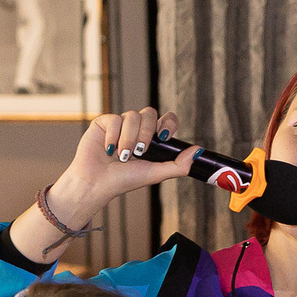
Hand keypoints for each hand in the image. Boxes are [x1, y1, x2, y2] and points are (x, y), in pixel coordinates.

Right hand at [51, 106, 201, 232]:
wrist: (97, 183)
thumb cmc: (124, 180)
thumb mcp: (155, 174)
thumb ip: (178, 165)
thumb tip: (199, 151)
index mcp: (152, 139)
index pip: (167, 119)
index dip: (168, 122)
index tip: (164, 136)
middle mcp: (137, 129)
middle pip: (150, 113)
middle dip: (146, 133)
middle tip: (139, 151)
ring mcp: (120, 124)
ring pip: (132, 115)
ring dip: (128, 138)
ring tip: (122, 156)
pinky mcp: (104, 123)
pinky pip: (115, 118)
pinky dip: (113, 136)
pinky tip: (108, 149)